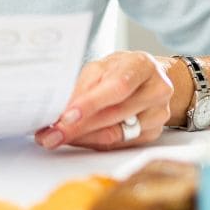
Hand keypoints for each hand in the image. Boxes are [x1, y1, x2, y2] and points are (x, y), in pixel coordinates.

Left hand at [34, 51, 173, 150]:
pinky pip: (118, 144)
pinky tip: (77, 138)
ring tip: (57, 137)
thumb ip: (84, 86)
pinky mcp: (153, 133)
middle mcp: (157, 90)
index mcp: (142, 65)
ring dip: (82, 137)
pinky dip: (93, 142)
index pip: (117, 86)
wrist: (149, 78)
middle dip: (78, 126)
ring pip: (116, 134)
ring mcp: (158, 114)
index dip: (91, 103)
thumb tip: (62, 110)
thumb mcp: (101, 67)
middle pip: (115, 114)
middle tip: (51, 134)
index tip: (67, 116)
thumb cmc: (121, 69)